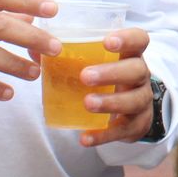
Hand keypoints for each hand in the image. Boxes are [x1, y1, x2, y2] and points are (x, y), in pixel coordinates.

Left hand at [73, 27, 158, 147]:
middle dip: (112, 72)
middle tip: (85, 76)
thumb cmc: (108, 79)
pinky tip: (85, 138)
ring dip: (110, 102)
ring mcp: (142, 101)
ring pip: (134, 100)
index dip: (127, 38)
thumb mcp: (96, 64)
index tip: (106, 42)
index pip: (139, 39)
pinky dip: (104, 135)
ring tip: (87, 103)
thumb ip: (67, 55)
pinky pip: (123, 131)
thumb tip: (35, 50)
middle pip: (137, 70)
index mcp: (130, 55)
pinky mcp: (137, 125)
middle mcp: (141, 76)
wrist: (131, 111)